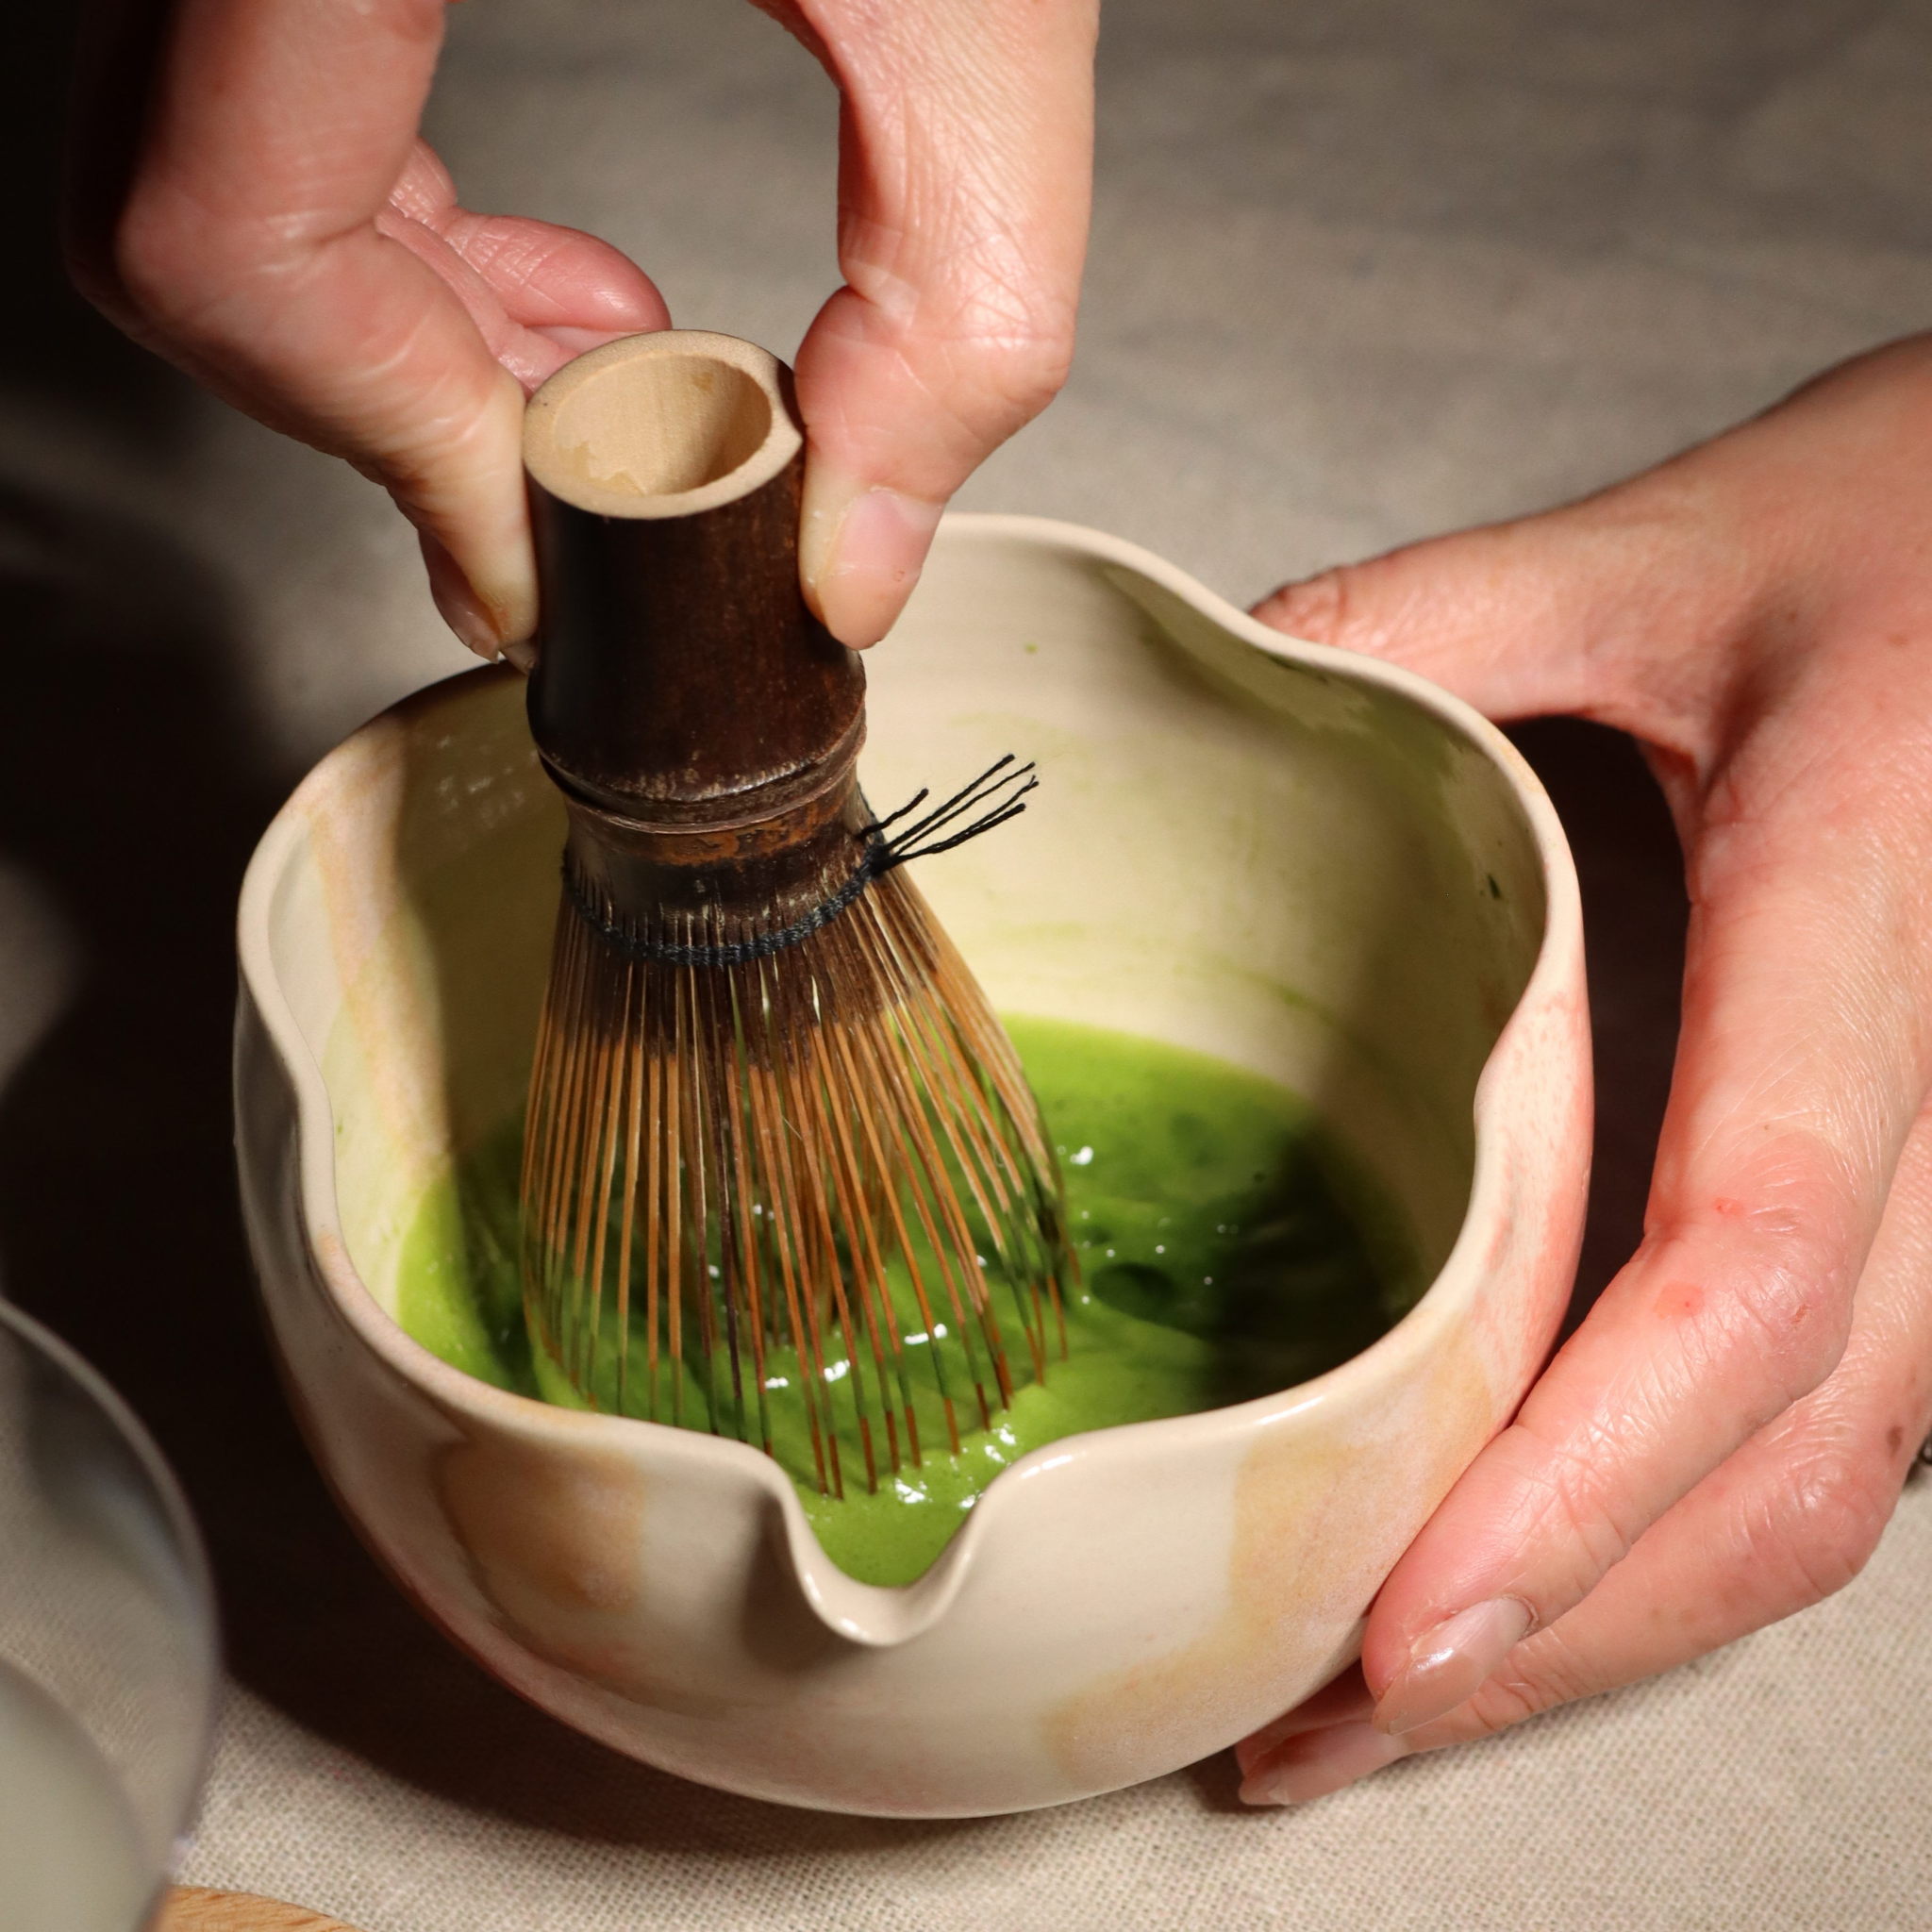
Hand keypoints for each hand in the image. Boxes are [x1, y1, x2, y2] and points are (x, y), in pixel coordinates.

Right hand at [68, 0, 1093, 654]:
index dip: (395, 443)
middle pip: (199, 232)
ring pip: (209, 170)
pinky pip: (264, 92)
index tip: (553, 555)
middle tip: (610, 474)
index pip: (233, 233)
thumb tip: (860, 553)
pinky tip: (570, 275)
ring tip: (621, 368)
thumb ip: (956, 292)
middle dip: (419, 405)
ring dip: (423, 339)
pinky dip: (411, 230)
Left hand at [1239, 335, 1931, 1804]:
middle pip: (1793, 1457)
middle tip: (1313, 1732)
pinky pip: (1821, 1419)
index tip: (1404, 1624)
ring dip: (1606, 1622)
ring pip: (1826, 1483)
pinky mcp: (1920, 1189)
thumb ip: (1417, 628)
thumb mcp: (1643, 549)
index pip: (1754, 1263)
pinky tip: (1509, 1567)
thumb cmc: (1889, 527)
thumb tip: (1195, 717)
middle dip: (1563, 1628)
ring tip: (1370, 1702)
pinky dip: (1659, 1531)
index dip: (1589, 1474)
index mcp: (1870, 921)